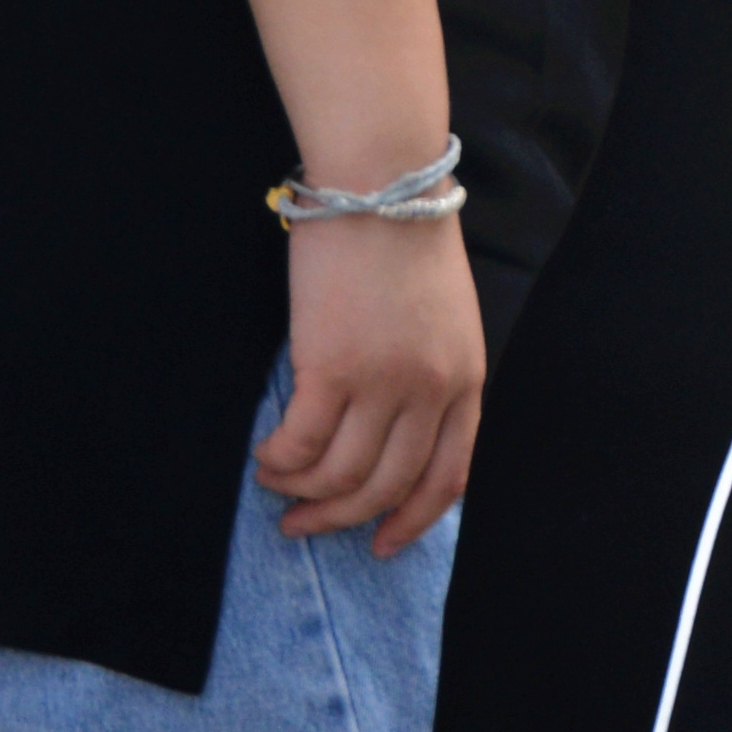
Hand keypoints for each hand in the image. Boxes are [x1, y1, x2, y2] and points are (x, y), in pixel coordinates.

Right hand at [263, 212, 481, 554]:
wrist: (382, 188)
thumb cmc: (405, 245)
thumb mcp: (445, 320)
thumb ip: (432, 376)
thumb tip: (393, 430)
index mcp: (466, 379)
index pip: (449, 474)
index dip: (414, 520)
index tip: (382, 543)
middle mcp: (432, 390)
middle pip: (389, 485)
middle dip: (343, 519)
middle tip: (302, 525)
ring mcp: (384, 382)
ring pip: (340, 474)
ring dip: (300, 491)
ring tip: (275, 483)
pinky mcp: (333, 368)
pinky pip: (302, 445)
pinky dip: (279, 462)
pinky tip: (264, 458)